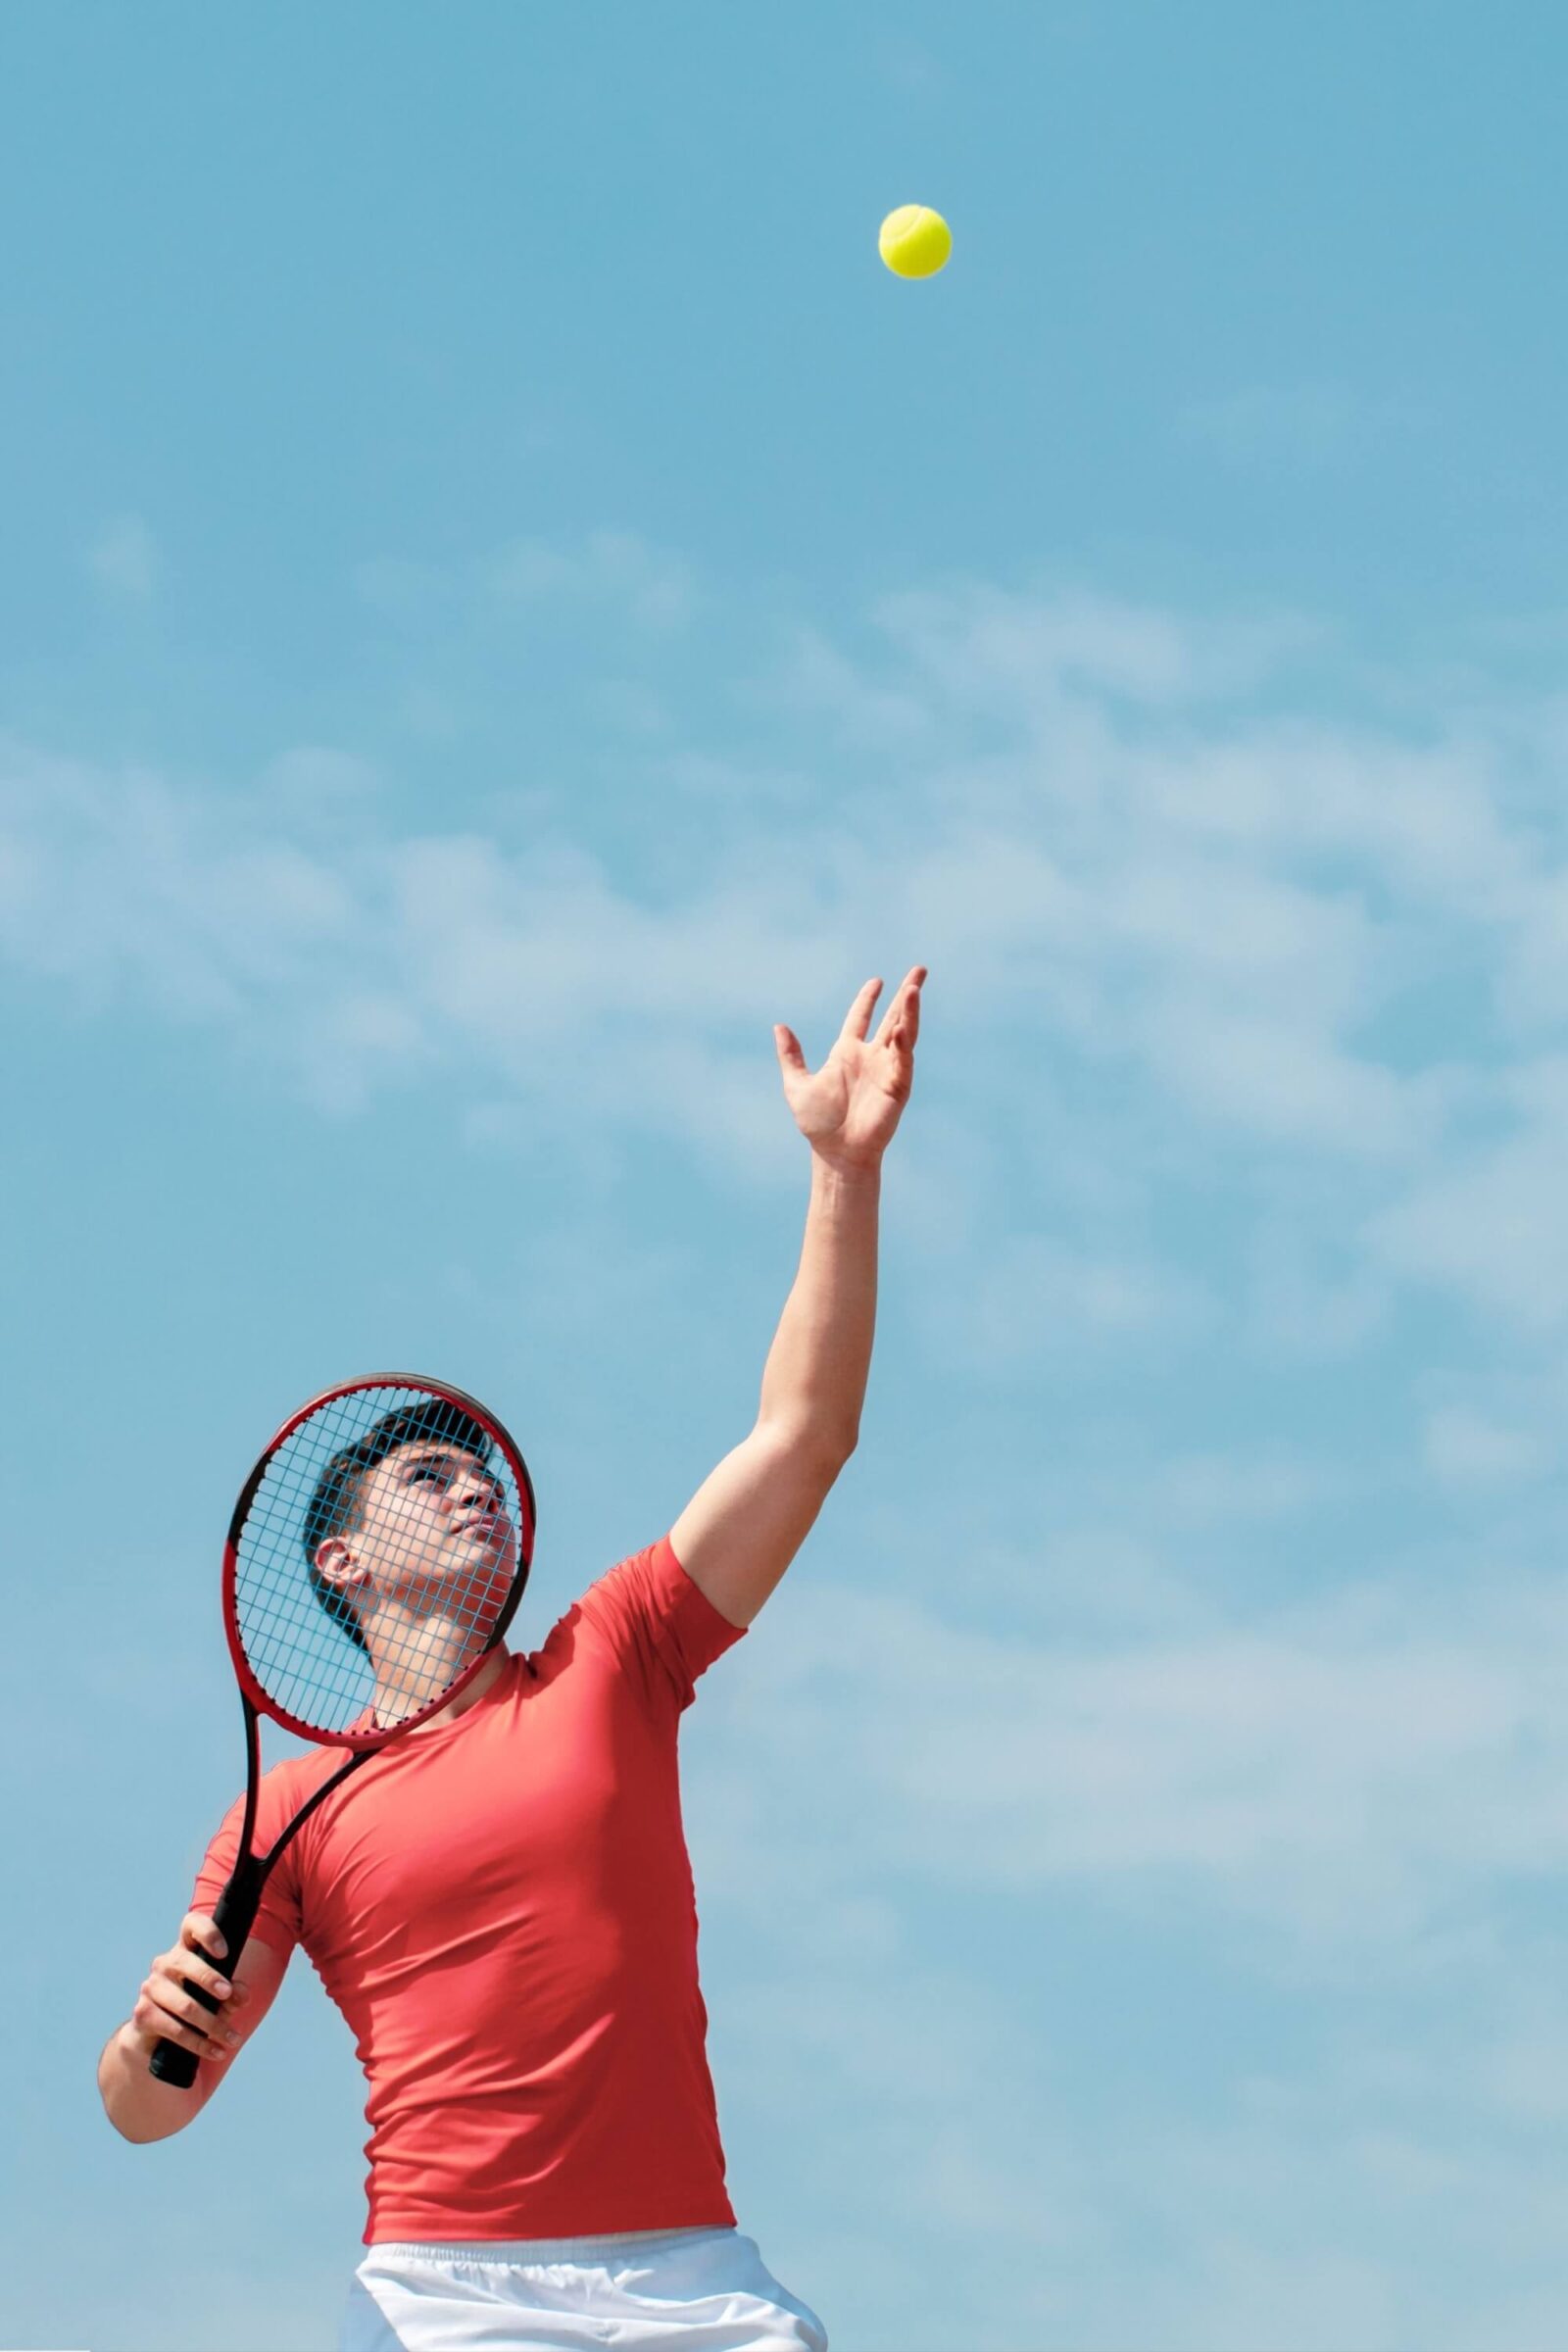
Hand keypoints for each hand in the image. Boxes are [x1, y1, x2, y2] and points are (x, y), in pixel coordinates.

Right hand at [128, 1911, 248, 2067]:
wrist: (158, 2036)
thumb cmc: (198, 2006)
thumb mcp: (219, 1998)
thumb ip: (234, 1994)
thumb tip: (240, 1993)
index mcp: (186, 1950)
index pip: (192, 1926)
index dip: (208, 1933)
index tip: (224, 1952)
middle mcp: (165, 1964)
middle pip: (184, 1962)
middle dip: (209, 1979)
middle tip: (228, 1994)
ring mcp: (151, 1988)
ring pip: (184, 2004)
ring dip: (213, 2024)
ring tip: (233, 2039)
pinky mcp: (143, 2014)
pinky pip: (174, 2029)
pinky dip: (199, 2043)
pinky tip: (216, 2051)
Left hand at [774, 966, 926, 1170]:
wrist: (836, 1152)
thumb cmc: (818, 1124)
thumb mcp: (797, 1084)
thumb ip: (791, 1055)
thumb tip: (779, 1026)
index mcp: (847, 1053)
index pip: (860, 1018)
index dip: (868, 999)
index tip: (877, 981)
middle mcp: (871, 1057)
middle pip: (893, 1018)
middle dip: (906, 995)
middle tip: (920, 970)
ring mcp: (887, 1069)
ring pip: (903, 1032)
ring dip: (910, 1011)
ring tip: (914, 987)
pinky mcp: (898, 1085)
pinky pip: (903, 1058)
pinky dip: (904, 1042)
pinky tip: (902, 1027)